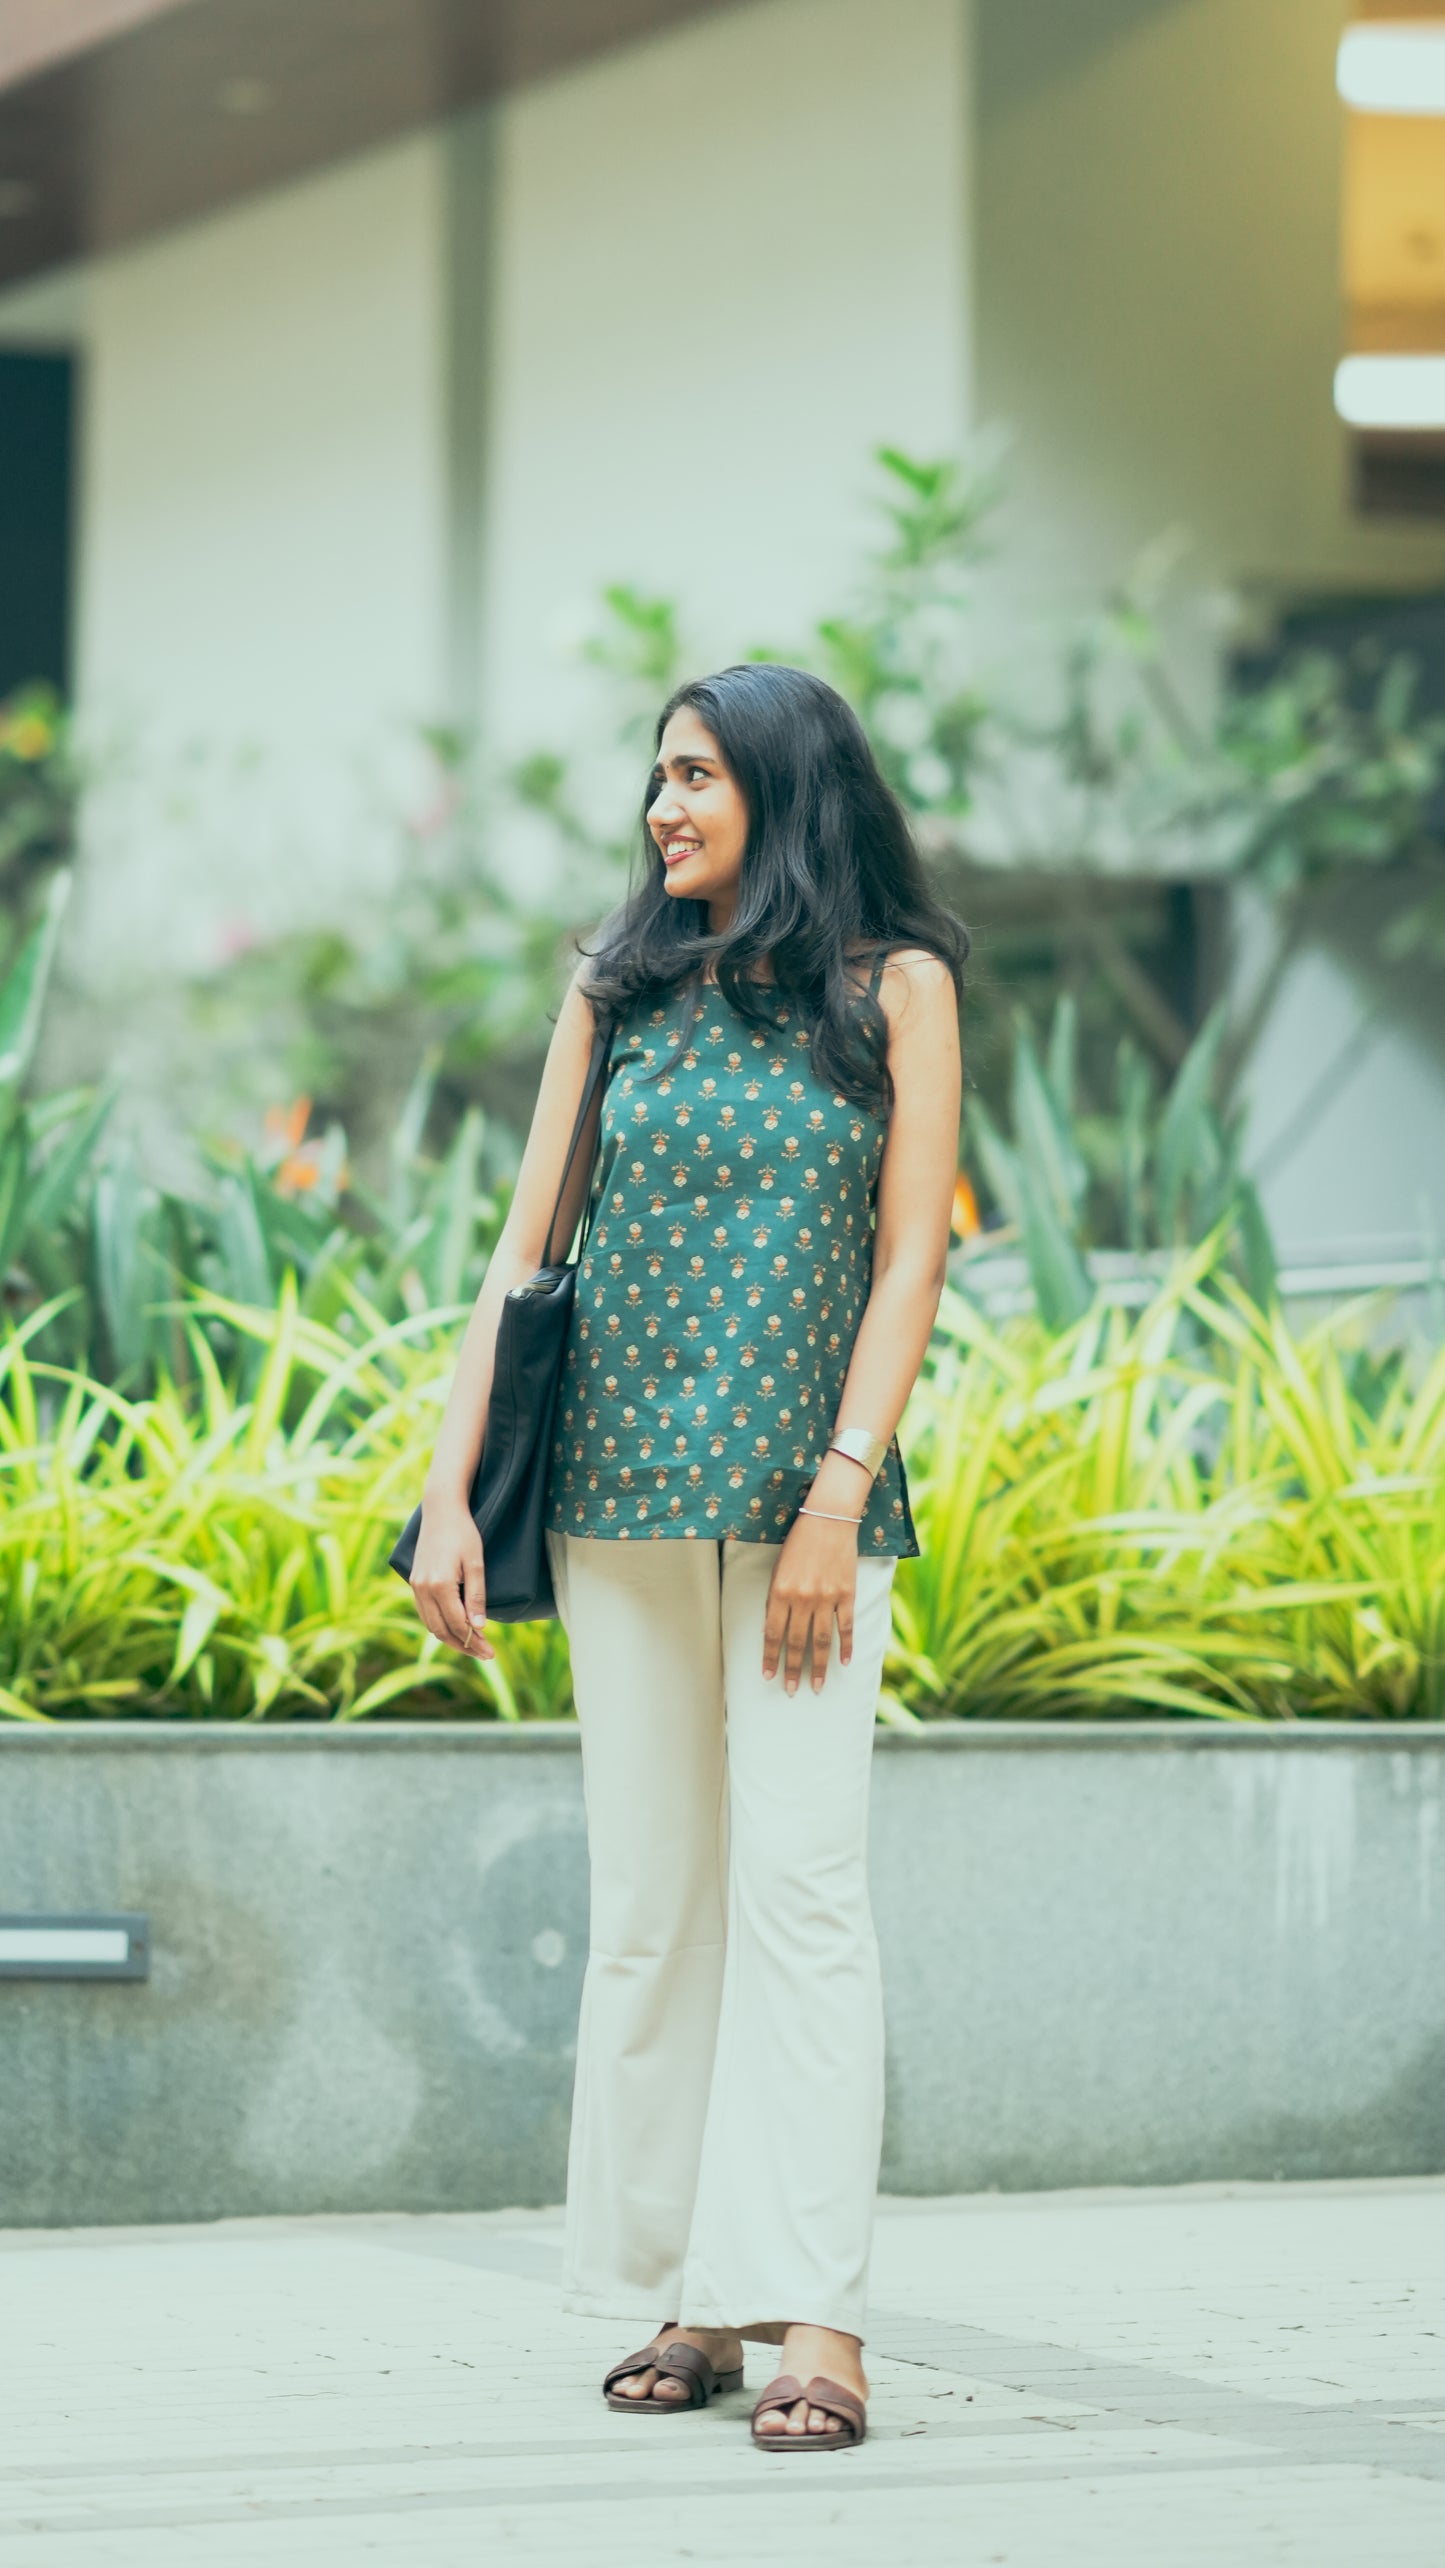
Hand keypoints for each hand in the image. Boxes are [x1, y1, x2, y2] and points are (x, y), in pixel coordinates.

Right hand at [408, 1500, 493, 1658]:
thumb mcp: (476, 1564)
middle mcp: (423, 1589)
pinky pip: (425, 1612)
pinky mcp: (414, 1581)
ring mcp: (415, 1586)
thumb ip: (476, 1597)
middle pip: (441, 1630)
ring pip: (430, 1624)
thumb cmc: (463, 1533)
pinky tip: (454, 1628)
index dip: (474, 1642)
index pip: (457, 1624)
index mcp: (439, 1585)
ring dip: (450, 1638)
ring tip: (472, 1645)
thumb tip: (478, 1627)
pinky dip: (439, 1625)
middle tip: (484, 1654)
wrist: (441, 1510)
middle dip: (463, 1646)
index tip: (491, 1652)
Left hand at [762, 1511, 858, 1694]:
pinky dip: (846, 1647)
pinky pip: (845, 1627)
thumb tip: (774, 1629)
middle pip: (796, 1643)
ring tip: (815, 1686)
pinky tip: (844, 1663)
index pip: (772, 1633)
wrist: (829, 1519)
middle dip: (792, 1669)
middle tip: (790, 1690)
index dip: (770, 1657)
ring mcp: (826, 1598)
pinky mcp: (846, 1595)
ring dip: (817, 1667)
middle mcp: (802, 1599)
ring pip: (820, 1641)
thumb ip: (776, 1598)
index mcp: (780, 1591)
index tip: (768, 1675)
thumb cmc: (799, 1541)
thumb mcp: (779, 1568)